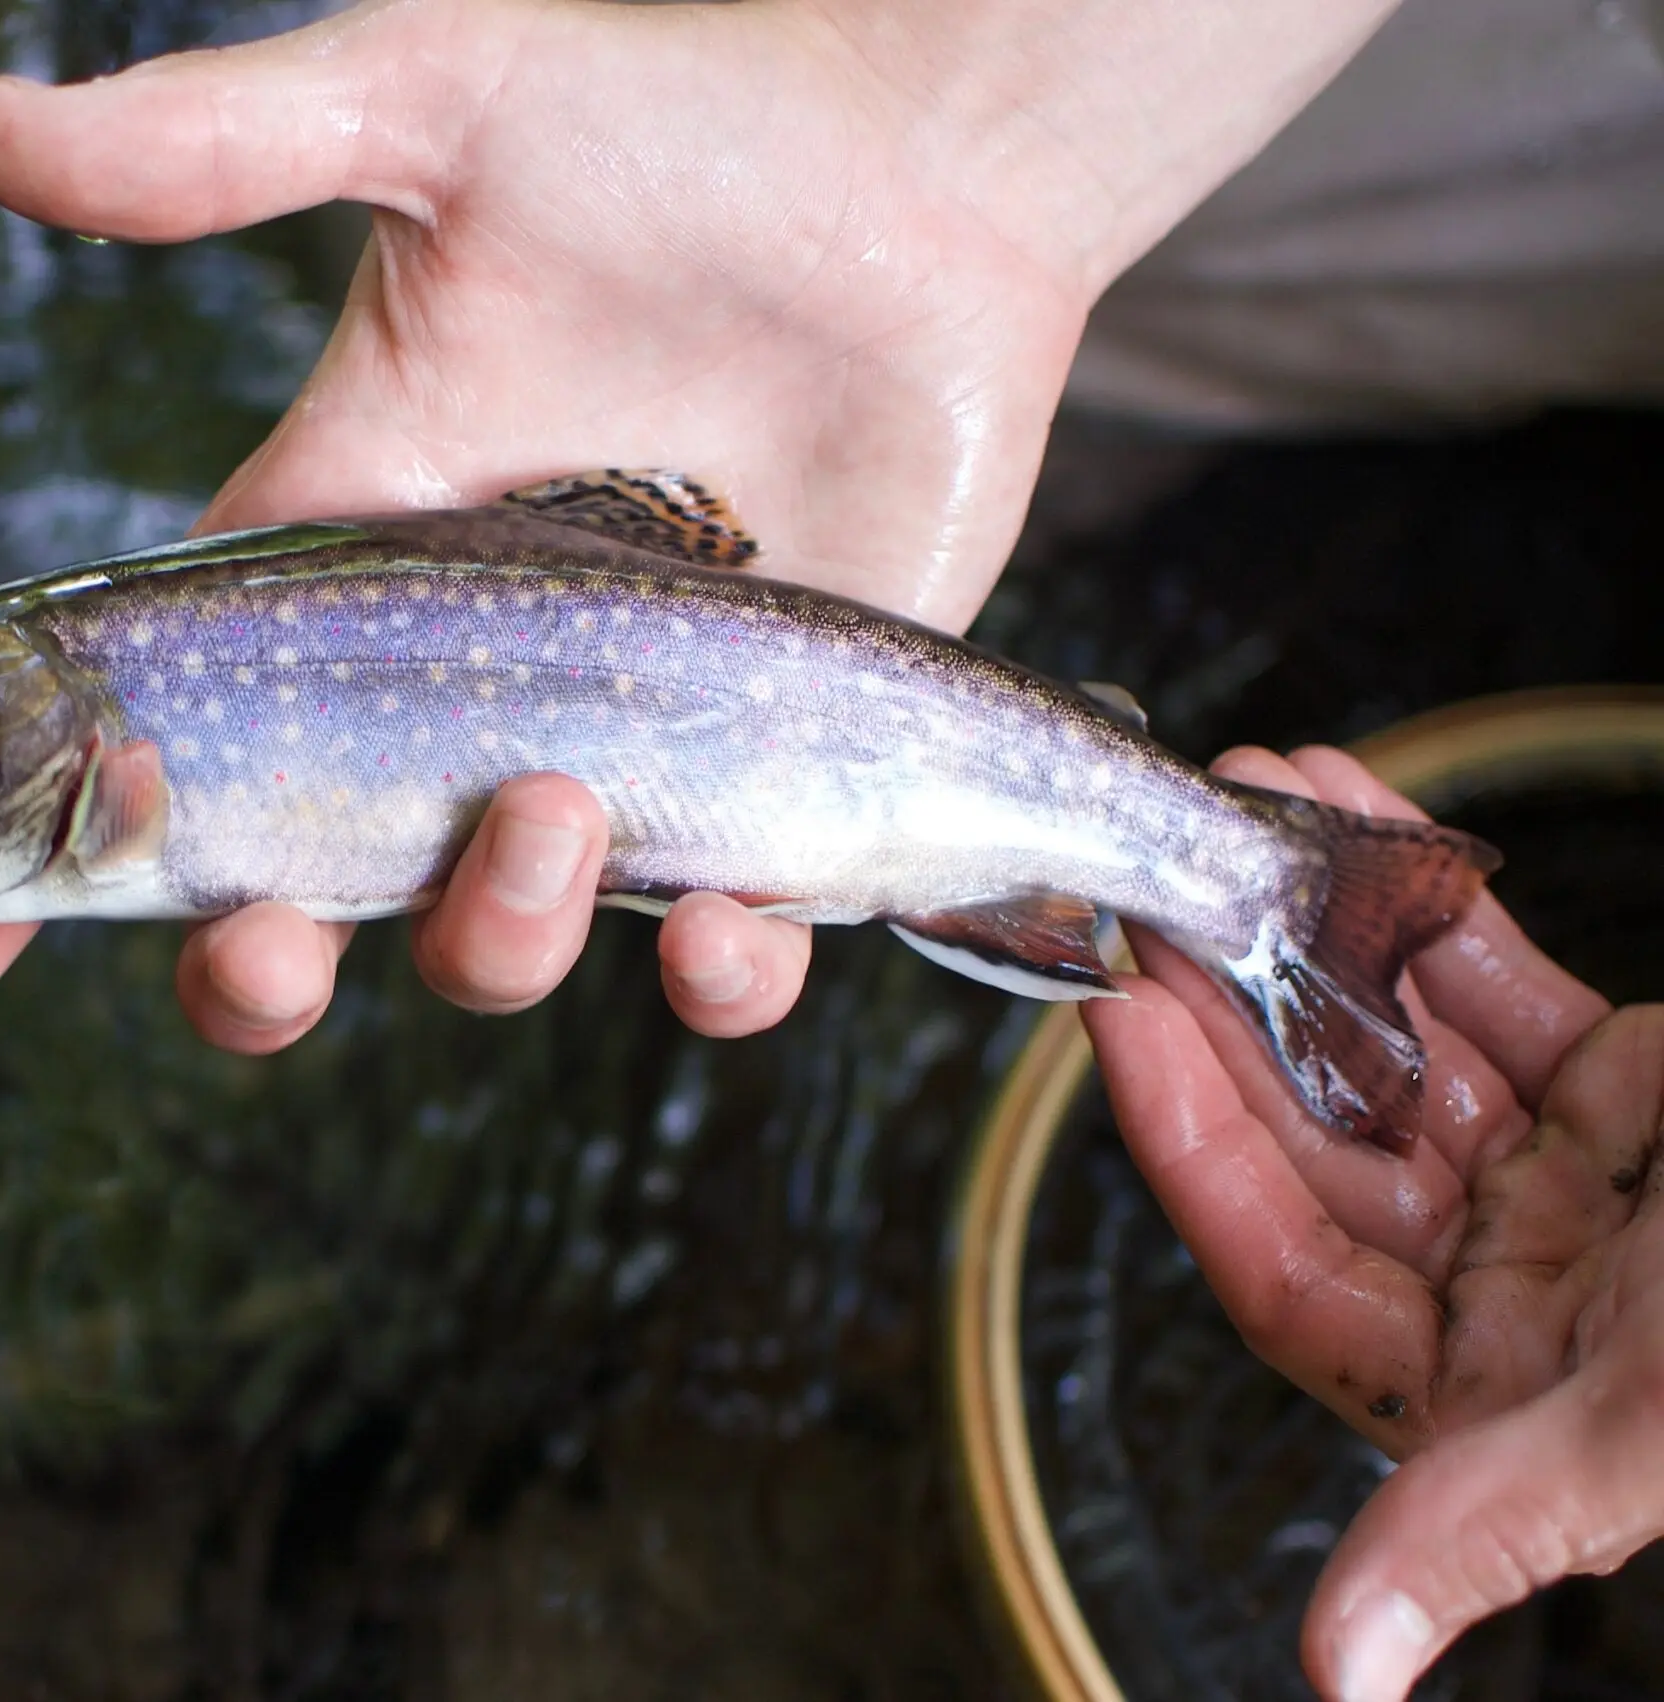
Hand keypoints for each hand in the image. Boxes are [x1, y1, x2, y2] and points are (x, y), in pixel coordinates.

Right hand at [0, 0, 1401, 1049]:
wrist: (919, 168)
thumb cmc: (669, 125)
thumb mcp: (430, 102)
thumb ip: (219, 143)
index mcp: (328, 560)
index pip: (140, 737)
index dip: (22, 877)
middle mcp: (445, 688)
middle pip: (292, 897)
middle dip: (247, 970)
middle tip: (260, 943)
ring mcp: (604, 747)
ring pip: (491, 941)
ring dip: (489, 935)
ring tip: (550, 809)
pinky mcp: (770, 777)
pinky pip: (723, 940)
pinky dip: (720, 973)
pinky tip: (729, 925)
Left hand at [1082, 746, 1657, 1701]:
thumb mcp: (1647, 1428)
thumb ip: (1484, 1527)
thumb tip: (1339, 1676)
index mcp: (1493, 1394)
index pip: (1277, 1263)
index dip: (1187, 1141)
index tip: (1119, 1008)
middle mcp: (1509, 1287)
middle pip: (1315, 1139)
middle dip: (1231, 1008)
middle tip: (1155, 882)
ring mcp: (1569, 1181)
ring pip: (1395, 1049)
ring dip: (1315, 931)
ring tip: (1241, 804)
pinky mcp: (1637, 1088)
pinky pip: (1495, 990)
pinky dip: (1431, 908)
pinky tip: (1355, 809)